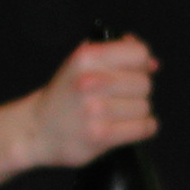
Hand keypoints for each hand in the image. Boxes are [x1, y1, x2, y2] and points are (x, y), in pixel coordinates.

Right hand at [22, 35, 158, 167]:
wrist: (36, 129)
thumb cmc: (65, 95)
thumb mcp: (82, 63)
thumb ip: (117, 54)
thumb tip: (153, 64)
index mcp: (87, 57)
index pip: (140, 54)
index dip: (141, 64)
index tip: (133, 72)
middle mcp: (91, 81)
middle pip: (145, 83)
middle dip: (137, 91)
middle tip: (119, 97)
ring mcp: (96, 110)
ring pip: (145, 107)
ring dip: (136, 112)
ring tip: (116, 114)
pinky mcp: (101, 136)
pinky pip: (143, 128)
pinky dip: (143, 128)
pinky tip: (128, 126)